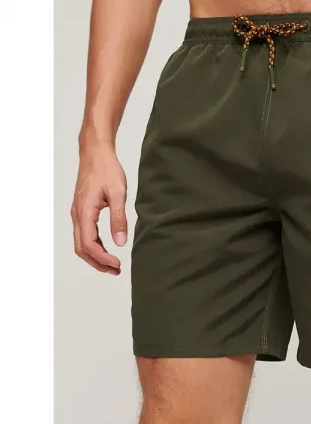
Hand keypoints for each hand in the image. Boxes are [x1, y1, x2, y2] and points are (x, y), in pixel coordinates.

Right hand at [71, 144, 126, 274]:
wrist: (95, 153)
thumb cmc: (107, 170)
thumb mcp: (118, 194)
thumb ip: (119, 219)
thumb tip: (120, 242)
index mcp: (84, 212)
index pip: (89, 244)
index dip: (102, 258)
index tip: (117, 264)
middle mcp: (77, 215)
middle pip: (82, 248)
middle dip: (98, 262)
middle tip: (116, 271)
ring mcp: (77, 213)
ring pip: (81, 242)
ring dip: (95, 256)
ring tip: (112, 265)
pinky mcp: (82, 210)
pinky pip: (84, 234)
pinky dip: (94, 245)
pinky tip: (107, 248)